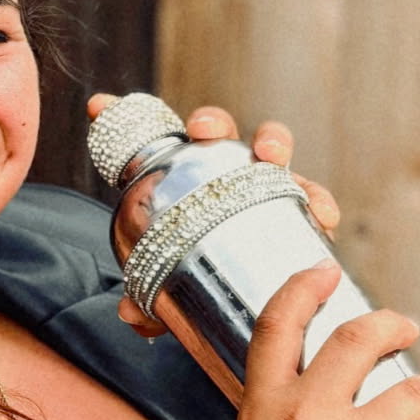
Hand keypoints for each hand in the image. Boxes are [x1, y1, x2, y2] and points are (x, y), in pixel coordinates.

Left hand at [86, 93, 339, 339]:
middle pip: (218, 131)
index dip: (121, 117)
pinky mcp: (299, 210)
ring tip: (271, 158)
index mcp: (179, 179)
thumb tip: (130, 311)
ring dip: (273, 142)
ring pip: (272, 149)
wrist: (250, 302)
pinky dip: (319, 203)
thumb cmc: (199, 281)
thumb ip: (145, 299)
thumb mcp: (166, 290)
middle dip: (212, 122)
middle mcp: (222, 172)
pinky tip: (322, 216)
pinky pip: (313, 200)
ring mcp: (263, 185)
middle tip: (205, 132)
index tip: (98, 108)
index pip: (151, 143)